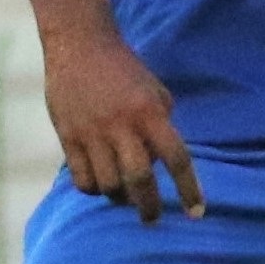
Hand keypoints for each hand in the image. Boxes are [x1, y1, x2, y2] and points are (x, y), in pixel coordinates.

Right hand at [44, 28, 199, 221]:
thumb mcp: (155, 91)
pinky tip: (100, 184)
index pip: (177, 159)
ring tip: (125, 196)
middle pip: (139, 180)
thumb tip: (162, 162)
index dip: (188, 189)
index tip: (196, 213)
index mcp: (150, 112)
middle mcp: (121, 125)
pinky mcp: (68, 136)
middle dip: (149, 207)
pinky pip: (82, 179)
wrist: (79, 44)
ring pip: (108, 185)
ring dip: (120, 198)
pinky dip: (94, 189)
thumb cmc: (124, 70)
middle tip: (152, 219)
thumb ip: (162, 125)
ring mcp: (92, 132)